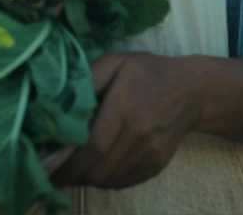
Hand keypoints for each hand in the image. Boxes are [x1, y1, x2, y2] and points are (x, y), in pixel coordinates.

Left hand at [50, 52, 200, 189]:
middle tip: (57, 173)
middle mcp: (139, 134)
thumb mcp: (115, 62)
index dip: (71, 162)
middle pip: (100, 168)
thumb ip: (89, 79)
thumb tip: (62, 101)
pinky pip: (127, 181)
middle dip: (75, 175)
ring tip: (74, 171)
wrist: (190, 90)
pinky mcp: (158, 164)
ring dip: (89, 179)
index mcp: (124, 107)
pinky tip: (96, 170)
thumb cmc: (146, 72)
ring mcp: (151, 152)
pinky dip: (108, 180)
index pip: (94, 145)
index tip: (51, 167)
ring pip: (112, 178)